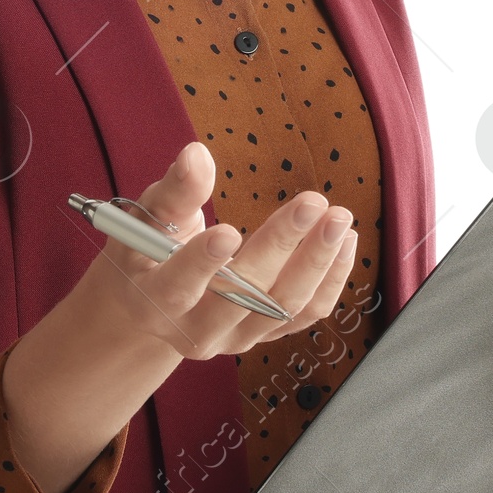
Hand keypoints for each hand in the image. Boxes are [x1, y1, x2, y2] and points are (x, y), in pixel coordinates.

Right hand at [76, 140, 358, 362]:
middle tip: (312, 202)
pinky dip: (330, 281)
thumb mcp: (148, 217)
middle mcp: (194, 331)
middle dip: (279, 247)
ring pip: (281, 308)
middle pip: (241, 296)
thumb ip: (175, 190)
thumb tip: (196, 154)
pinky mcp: (264, 335)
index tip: (229, 231)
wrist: (154, 303)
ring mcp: (233, 338)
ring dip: (315, 263)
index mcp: (153, 300)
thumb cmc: (147, 250)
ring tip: (338, 220)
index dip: (201, 263)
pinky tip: (345, 243)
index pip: (177, 286)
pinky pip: (306, 315)